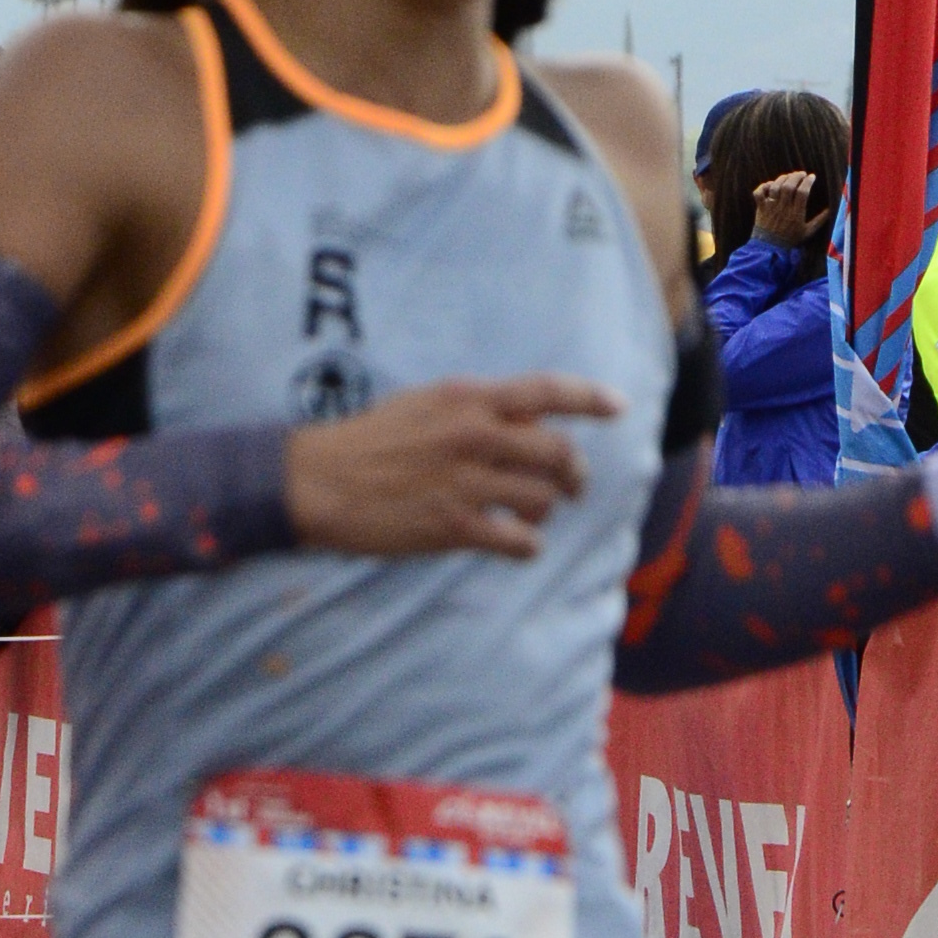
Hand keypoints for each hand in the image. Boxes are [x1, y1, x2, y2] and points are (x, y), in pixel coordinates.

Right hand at [282, 374, 620, 560]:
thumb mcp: (425, 404)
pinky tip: (518, 545)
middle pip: (557, 453)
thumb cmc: (369, 440)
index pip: (547, 391)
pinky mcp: (454, 526)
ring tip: (531, 516)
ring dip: (546, 511)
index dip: (590, 398)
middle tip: (573, 486)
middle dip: (575, 474)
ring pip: (542, 498)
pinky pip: (517, 540)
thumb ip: (475, 410)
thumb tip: (525, 424)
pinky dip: (526, 546)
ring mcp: (466, 482)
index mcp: (467, 398)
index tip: (619, 408)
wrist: (319, 480)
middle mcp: (474, 435)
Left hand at [746, 170, 825, 247]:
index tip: (812, 177)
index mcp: (796, 213)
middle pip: (789, 186)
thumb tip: (830, 209)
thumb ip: (820, 220)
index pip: (802, 192)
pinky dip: (764, 186)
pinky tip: (771, 185)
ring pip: (775, 187)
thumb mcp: (808, 232)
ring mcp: (770, 207)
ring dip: (782, 178)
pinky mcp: (760, 207)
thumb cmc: (790, 239)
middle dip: (796, 176)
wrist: (770, 248)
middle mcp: (783, 208)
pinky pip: (759, 192)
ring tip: (789, 176)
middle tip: (801, 173)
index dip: (808, 182)